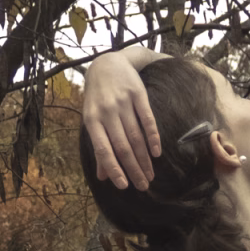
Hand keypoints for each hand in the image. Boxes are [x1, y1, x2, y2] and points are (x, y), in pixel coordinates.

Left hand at [80, 44, 163, 191]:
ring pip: (136, 136)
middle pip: (123, 146)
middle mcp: (107, 112)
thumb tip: (103, 177)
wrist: (107, 64)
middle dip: (133, 169)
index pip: (103, 150)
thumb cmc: (98, 97)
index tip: (124, 186)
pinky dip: (153, 137)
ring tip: (151, 175)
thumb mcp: (93, 120)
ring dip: (144, 159)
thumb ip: (99, 147)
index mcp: (92, 121)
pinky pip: (147, 120)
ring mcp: (123, 102)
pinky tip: (157, 153)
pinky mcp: (138, 94)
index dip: (114, 169)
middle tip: (144, 186)